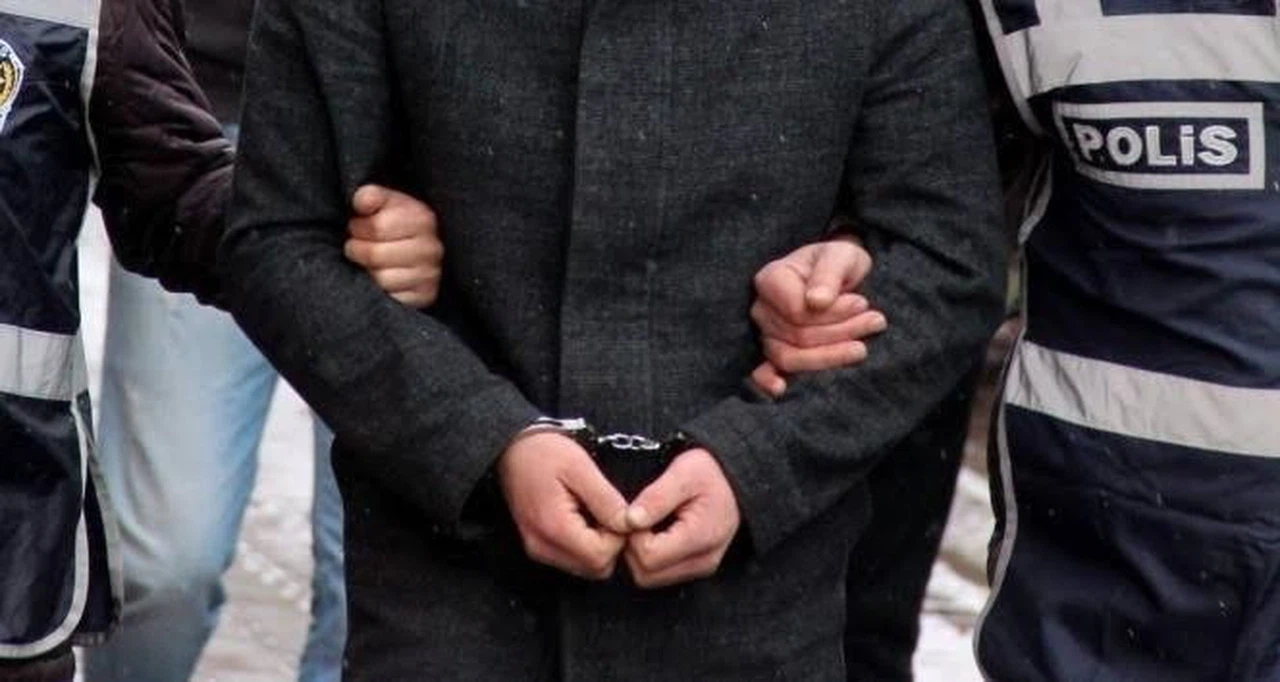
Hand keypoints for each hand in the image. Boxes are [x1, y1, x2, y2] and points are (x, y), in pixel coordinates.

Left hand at [345, 185, 443, 307]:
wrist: (420, 248)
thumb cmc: (396, 223)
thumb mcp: (386, 202)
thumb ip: (371, 196)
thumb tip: (361, 202)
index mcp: (423, 219)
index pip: (376, 227)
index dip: (358, 227)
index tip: (359, 226)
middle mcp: (432, 248)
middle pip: (374, 255)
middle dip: (358, 249)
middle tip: (360, 245)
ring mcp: (431, 274)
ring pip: (382, 279)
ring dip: (368, 271)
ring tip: (370, 262)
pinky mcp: (426, 296)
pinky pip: (392, 297)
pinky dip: (382, 290)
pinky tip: (384, 278)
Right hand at [497, 432, 630, 579]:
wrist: (511, 449)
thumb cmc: (544, 452)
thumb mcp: (580, 467)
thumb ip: (606, 500)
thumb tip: (631, 525)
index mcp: (553, 527)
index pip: (601, 557)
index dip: (618, 537)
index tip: (616, 511)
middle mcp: (542, 547)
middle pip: (595, 568)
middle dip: (611, 544)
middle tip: (608, 512)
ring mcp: (538, 550)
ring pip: (586, 568)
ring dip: (599, 546)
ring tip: (595, 513)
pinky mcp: (538, 547)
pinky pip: (574, 560)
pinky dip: (586, 545)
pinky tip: (584, 519)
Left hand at [624, 448, 740, 588]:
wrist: (735, 482)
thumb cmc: (710, 473)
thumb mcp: (685, 471)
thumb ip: (656, 497)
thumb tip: (629, 521)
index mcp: (701, 537)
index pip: (649, 556)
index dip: (633, 535)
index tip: (636, 511)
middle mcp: (702, 562)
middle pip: (645, 574)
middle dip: (632, 547)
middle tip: (638, 518)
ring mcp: (699, 569)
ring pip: (648, 579)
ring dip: (637, 554)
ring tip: (646, 524)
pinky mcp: (694, 569)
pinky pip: (658, 575)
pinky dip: (648, 557)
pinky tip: (654, 532)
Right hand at [750, 235, 886, 396]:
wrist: (840, 276)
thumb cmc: (839, 263)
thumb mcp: (841, 256)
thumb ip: (828, 274)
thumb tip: (816, 302)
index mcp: (771, 279)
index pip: (797, 311)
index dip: (832, 313)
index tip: (862, 303)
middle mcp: (762, 309)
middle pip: (797, 335)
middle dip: (840, 332)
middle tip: (876, 321)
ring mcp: (766, 334)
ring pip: (790, 358)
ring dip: (830, 356)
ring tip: (862, 348)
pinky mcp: (773, 355)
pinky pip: (763, 373)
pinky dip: (767, 382)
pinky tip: (781, 389)